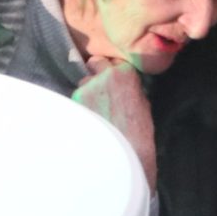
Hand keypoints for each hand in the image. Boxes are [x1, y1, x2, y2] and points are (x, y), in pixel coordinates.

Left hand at [72, 57, 157, 190]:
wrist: (124, 156)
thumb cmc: (138, 133)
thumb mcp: (142, 103)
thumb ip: (129, 87)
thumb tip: (119, 84)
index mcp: (125, 72)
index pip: (112, 59)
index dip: (111, 69)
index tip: (111, 78)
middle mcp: (104, 74)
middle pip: (94, 64)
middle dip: (96, 74)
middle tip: (100, 91)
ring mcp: (87, 88)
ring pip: (83, 83)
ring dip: (88, 93)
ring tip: (96, 112)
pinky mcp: (75, 103)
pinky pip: (76, 101)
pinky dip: (80, 108)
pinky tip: (88, 121)